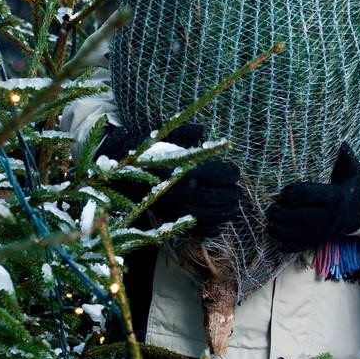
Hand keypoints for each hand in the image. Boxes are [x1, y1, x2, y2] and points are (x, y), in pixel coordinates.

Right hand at [102, 120, 241, 237]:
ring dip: (228, 212)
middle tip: (236, 191)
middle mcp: (186, 191)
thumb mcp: (167, 138)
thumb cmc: (149, 154)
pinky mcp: (175, 220)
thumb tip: (203, 129)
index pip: (224, 175)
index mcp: (188, 170)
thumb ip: (186, 133)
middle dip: (233, 194)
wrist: (123, 176)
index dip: (232, 174)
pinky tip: (218, 221)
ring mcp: (180, 208)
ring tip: (232, 206)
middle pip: (224, 196)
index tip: (233, 172)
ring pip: (215, 215)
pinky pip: (201, 230)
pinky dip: (213, 227)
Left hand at [265, 142, 359, 252]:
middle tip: (271, 207)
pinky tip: (276, 238)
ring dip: (281, 229)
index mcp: (336, 197)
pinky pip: (302, 246)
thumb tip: (343, 144)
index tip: (283, 190)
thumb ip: (346, 159)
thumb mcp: (352, 171)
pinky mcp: (320, 239)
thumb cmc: (351, 186)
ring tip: (270, 221)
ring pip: (299, 234)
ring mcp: (325, 231)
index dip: (295, 193)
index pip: (311, 195)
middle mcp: (330, 216)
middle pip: (302, 216)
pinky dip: (287, 244)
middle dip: (283, 213)